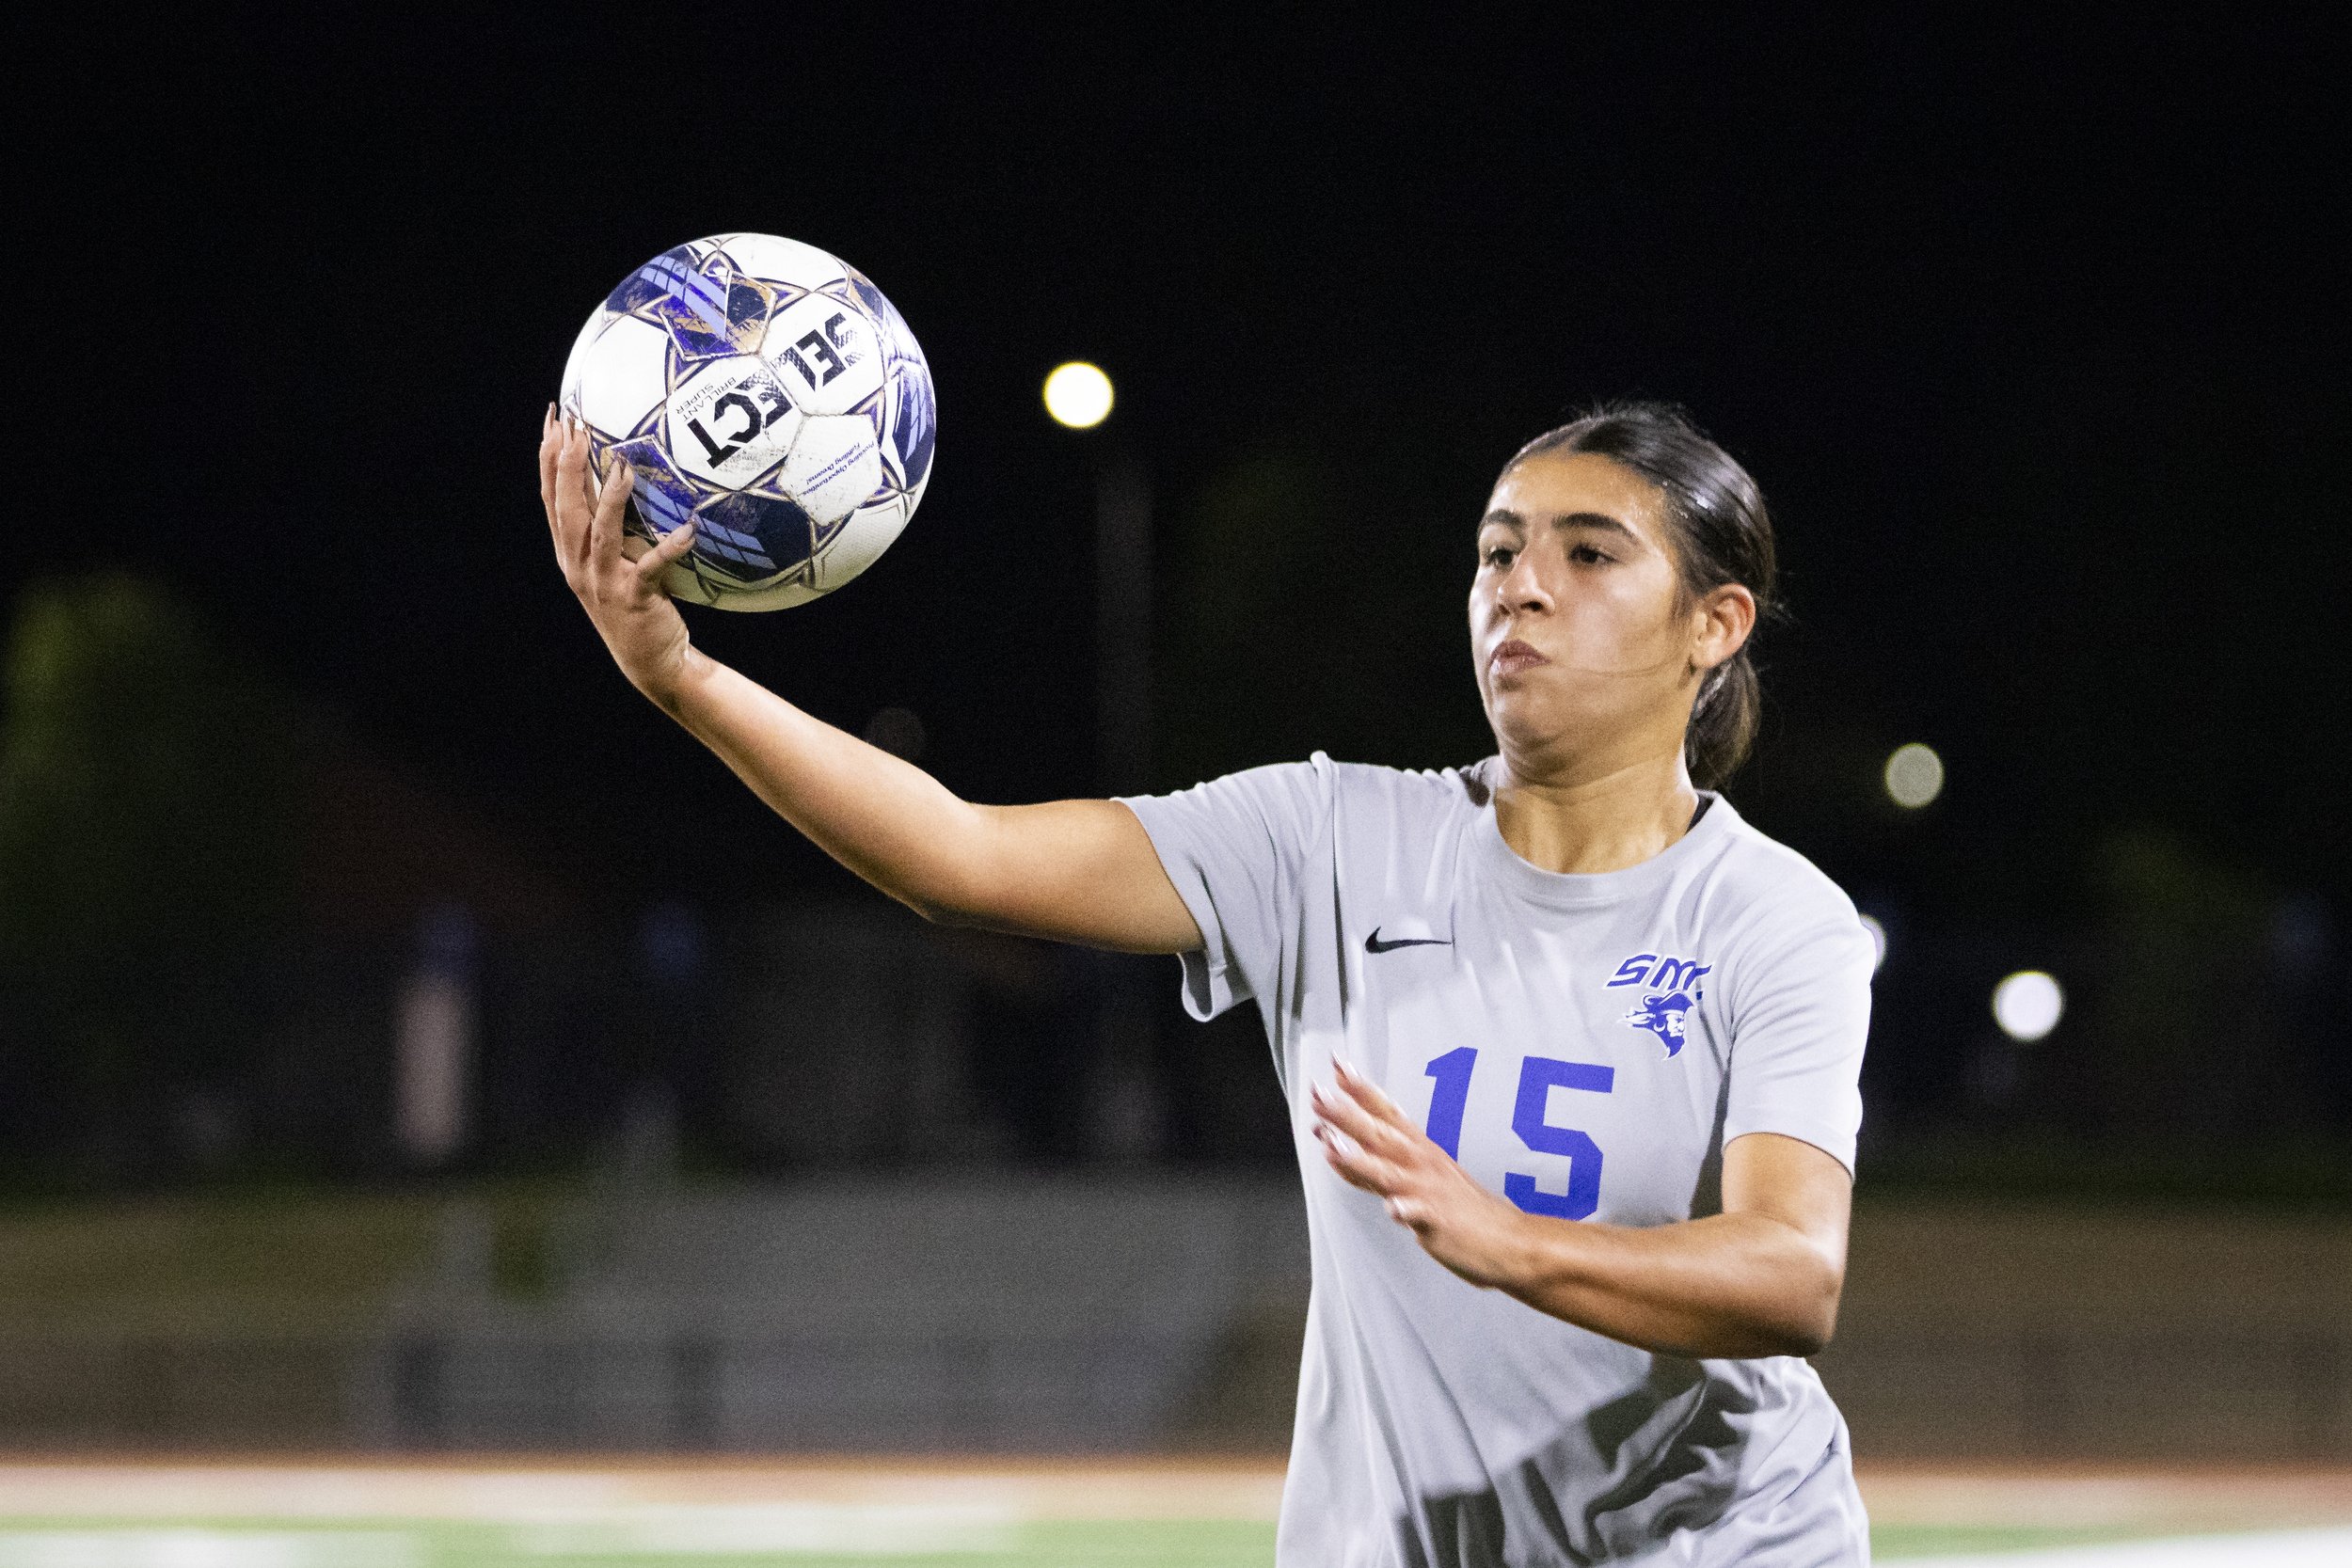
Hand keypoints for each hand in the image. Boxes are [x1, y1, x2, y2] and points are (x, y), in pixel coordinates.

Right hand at [538, 408, 703, 700]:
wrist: (649, 659)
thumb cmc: (635, 600)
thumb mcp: (612, 560)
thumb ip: (608, 523)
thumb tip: (620, 471)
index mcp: (569, 552)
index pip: (551, 496)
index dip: (548, 457)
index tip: (553, 418)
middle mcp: (578, 564)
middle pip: (566, 507)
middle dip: (567, 463)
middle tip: (575, 424)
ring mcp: (603, 582)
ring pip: (601, 532)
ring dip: (609, 496)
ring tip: (622, 463)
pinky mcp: (634, 597)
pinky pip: (653, 566)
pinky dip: (670, 547)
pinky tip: (687, 529)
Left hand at [1311, 1058, 1530, 1289]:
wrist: (1509, 1240)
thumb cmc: (1459, 1207)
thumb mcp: (1417, 1175)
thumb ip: (1374, 1161)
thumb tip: (1332, 1141)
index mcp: (1418, 1149)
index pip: (1385, 1111)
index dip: (1359, 1088)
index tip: (1336, 1064)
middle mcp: (1420, 1164)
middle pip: (1378, 1134)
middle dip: (1346, 1113)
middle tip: (1318, 1094)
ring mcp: (1428, 1191)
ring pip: (1388, 1171)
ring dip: (1360, 1158)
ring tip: (1333, 1145)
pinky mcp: (1438, 1222)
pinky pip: (1420, 1216)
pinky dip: (1406, 1211)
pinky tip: (1395, 1210)